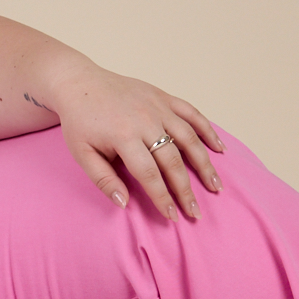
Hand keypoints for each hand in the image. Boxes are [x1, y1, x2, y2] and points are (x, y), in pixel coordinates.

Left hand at [54, 69, 225, 220]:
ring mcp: (157, 107)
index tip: (172, 216)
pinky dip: (208, 130)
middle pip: (173, 160)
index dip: (162, 197)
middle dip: (186, 190)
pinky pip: (192, 113)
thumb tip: (124, 204)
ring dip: (205, 164)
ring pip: (189, 138)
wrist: (79, 82)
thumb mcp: (82, 153)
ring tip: (215, 186)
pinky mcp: (163, 97)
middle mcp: (145, 120)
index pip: (149, 174)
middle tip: (195, 212)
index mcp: (123, 136)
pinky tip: (219, 149)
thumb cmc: (80, 121)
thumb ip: (103, 179)